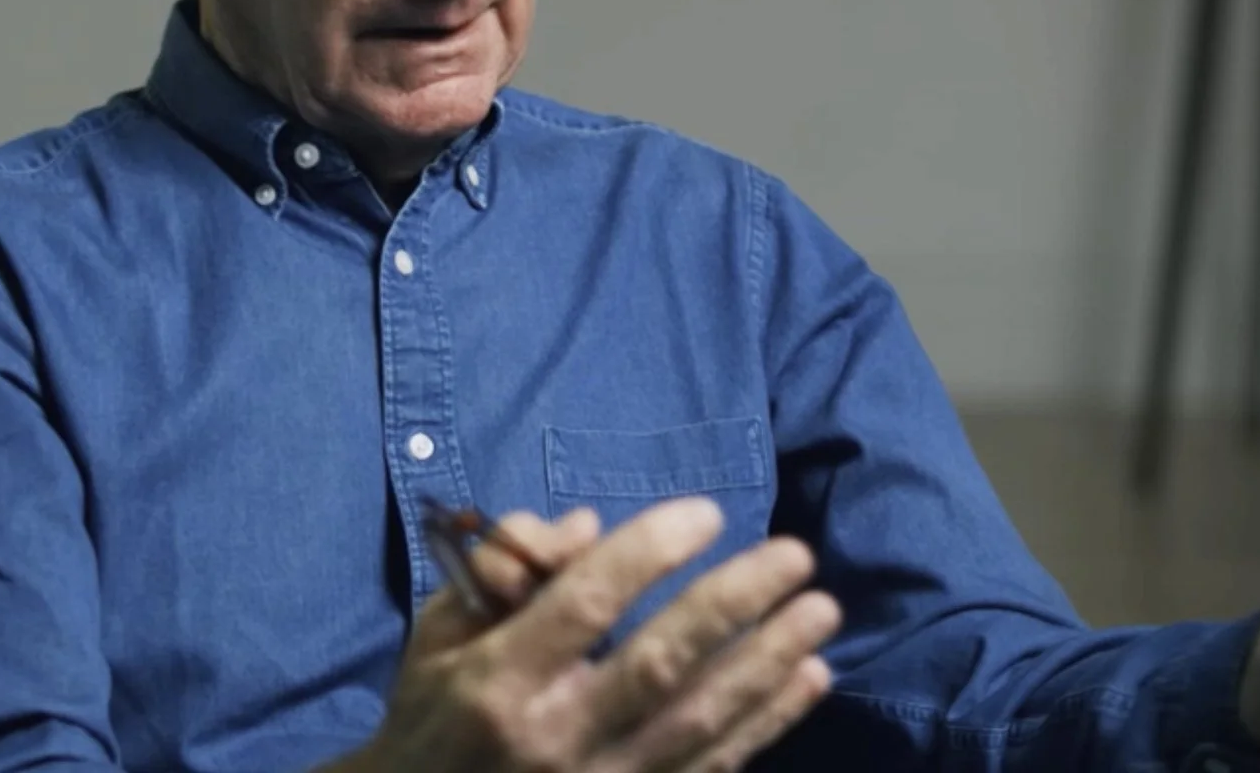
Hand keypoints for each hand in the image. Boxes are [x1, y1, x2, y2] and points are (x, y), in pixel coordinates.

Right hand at [333, 496, 840, 772]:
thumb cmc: (436, 711)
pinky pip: (713, 766)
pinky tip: (811, 676)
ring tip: (822, 610)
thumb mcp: (441, 631)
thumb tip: (584, 528)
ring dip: (769, 663)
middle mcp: (554, 738)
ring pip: (700, 722)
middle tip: (795, 554)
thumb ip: (502, 571)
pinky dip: (768, 722)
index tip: (707, 512)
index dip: (648, 554)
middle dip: (732, 604)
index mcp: (498, 681)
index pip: (583, 605)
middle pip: (658, 664)